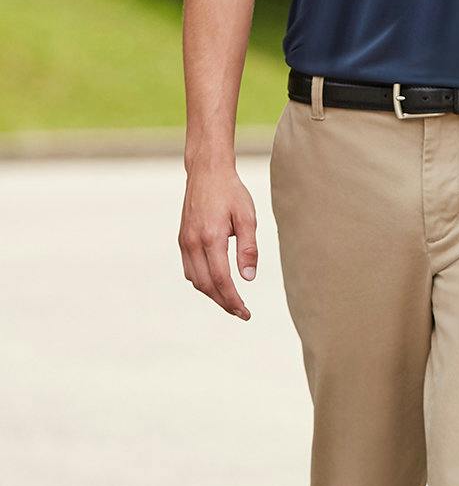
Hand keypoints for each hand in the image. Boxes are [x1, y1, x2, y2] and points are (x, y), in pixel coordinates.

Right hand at [178, 162, 257, 320]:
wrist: (207, 172)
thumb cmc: (231, 192)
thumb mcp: (247, 217)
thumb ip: (248, 248)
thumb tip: (248, 278)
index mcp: (211, 238)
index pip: (221, 280)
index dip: (233, 300)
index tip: (245, 312)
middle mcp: (193, 243)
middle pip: (206, 285)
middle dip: (224, 302)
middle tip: (241, 312)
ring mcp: (184, 241)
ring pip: (195, 280)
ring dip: (212, 294)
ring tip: (231, 301)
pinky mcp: (182, 239)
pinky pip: (189, 269)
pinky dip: (202, 281)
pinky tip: (216, 283)